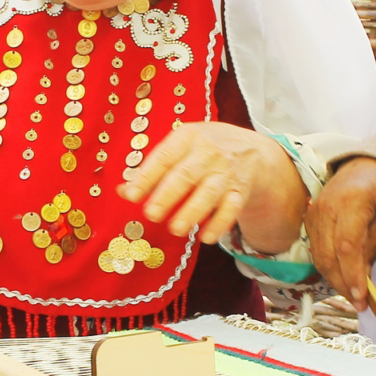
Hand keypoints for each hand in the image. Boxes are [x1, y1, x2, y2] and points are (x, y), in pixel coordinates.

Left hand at [119, 122, 303, 249]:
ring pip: (209, 193)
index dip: (146, 176)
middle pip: (186, 175)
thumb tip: (121, 191)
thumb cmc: (204, 149)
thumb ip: (152, 168)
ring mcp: (226, 172)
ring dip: (192, 212)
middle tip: (151, 214)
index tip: (131, 196)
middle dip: (167, 196)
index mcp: (188, 137)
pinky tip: (206, 237)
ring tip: (176, 228)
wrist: (253, 150)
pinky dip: (219, 224)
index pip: (163, 157)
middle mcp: (208, 153)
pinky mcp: (240, 191)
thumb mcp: (180, 146)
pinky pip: (231, 209)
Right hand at [307, 156, 375, 309]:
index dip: (352, 275)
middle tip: (359, 303)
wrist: (367, 166)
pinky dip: (327, 267)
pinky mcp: (309, 219)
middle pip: (328, 256)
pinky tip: (341, 277)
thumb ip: (373, 247)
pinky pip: (315, 250)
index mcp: (351, 202)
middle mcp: (326, 207)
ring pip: (318, 256)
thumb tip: (362, 281)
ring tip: (352, 295)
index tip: (362, 297)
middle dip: (342, 284)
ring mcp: (314, 212)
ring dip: (334, 279)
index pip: (346, 246)